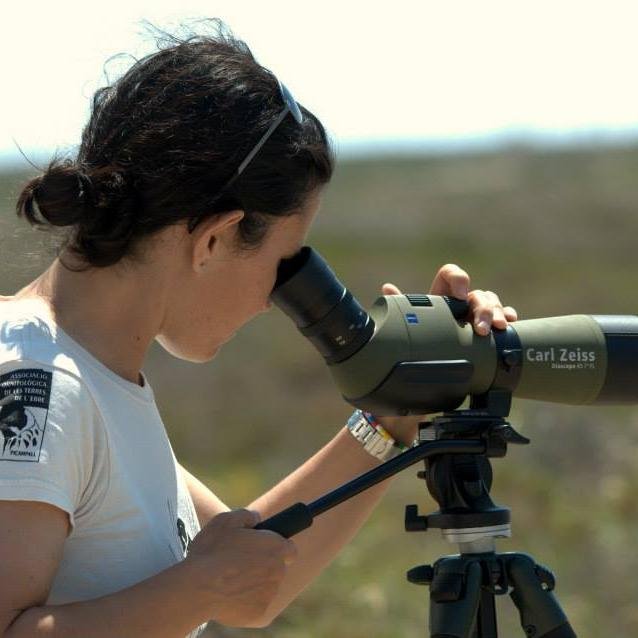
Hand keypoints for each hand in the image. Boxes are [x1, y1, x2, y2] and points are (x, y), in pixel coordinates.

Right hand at [183, 508, 296, 627]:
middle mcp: (278, 571)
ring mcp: (270, 594)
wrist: (196, 588)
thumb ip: (247, 515)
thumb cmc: (211, 551)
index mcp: (276, 547)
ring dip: (255, 583)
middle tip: (241, 564)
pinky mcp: (260, 613)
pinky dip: (247, 601)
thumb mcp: (226, 520)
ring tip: (231, 579)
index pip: (289, 549)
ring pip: (267, 587)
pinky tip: (229, 595)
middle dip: (264, 566)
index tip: (264, 550)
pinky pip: (256, 605)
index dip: (277, 548)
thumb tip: (256, 518)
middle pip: (277, 568)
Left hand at [375, 264, 517, 444]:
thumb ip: (401, 310)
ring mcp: (475, 318)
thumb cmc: (415, 352)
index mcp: (440, 298)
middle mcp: (460, 305)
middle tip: (480, 327)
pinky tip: (510, 325)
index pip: (451, 276)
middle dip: (483, 307)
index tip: (459, 293)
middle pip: (476, 294)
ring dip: (497, 313)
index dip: (457, 278)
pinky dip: (509, 318)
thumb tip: (388, 288)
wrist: (424, 385)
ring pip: (492, 305)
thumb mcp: (408, 331)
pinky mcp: (488, 333)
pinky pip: (503, 319)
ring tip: (497, 328)